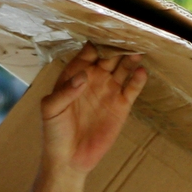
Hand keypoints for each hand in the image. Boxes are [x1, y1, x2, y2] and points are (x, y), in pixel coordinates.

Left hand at [40, 43, 146, 174]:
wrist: (69, 159)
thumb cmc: (54, 133)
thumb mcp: (50, 110)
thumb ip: (64, 92)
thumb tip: (83, 76)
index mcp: (74, 75)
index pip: (89, 51)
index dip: (97, 41)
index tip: (105, 32)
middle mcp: (94, 78)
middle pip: (109, 55)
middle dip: (117, 45)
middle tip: (127, 34)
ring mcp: (108, 90)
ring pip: (123, 67)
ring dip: (130, 58)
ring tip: (136, 51)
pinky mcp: (121, 105)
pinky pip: (132, 87)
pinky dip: (138, 79)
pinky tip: (141, 71)